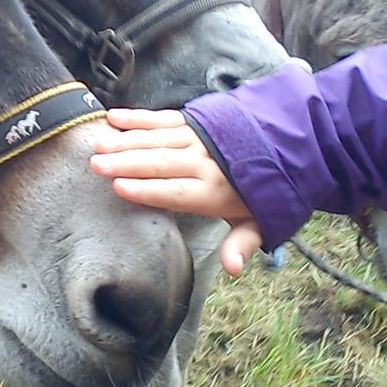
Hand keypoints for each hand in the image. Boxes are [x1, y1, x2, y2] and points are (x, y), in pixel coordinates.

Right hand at [90, 108, 262, 275]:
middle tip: (97, 165)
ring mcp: (197, 137)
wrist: (289, 144)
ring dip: (125, 141)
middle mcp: (204, 161)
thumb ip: (242, 243)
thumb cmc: (265, 190)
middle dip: (126, 163)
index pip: (176, 191)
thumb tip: (232, 269)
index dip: (148, 189)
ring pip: (156, 139)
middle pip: (160, 163)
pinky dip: (137, 118)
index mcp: (215, 190)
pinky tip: (114, 118)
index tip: (119, 187)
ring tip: (99, 145)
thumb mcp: (260, 221)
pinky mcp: (193, 120)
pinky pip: (162, 118)